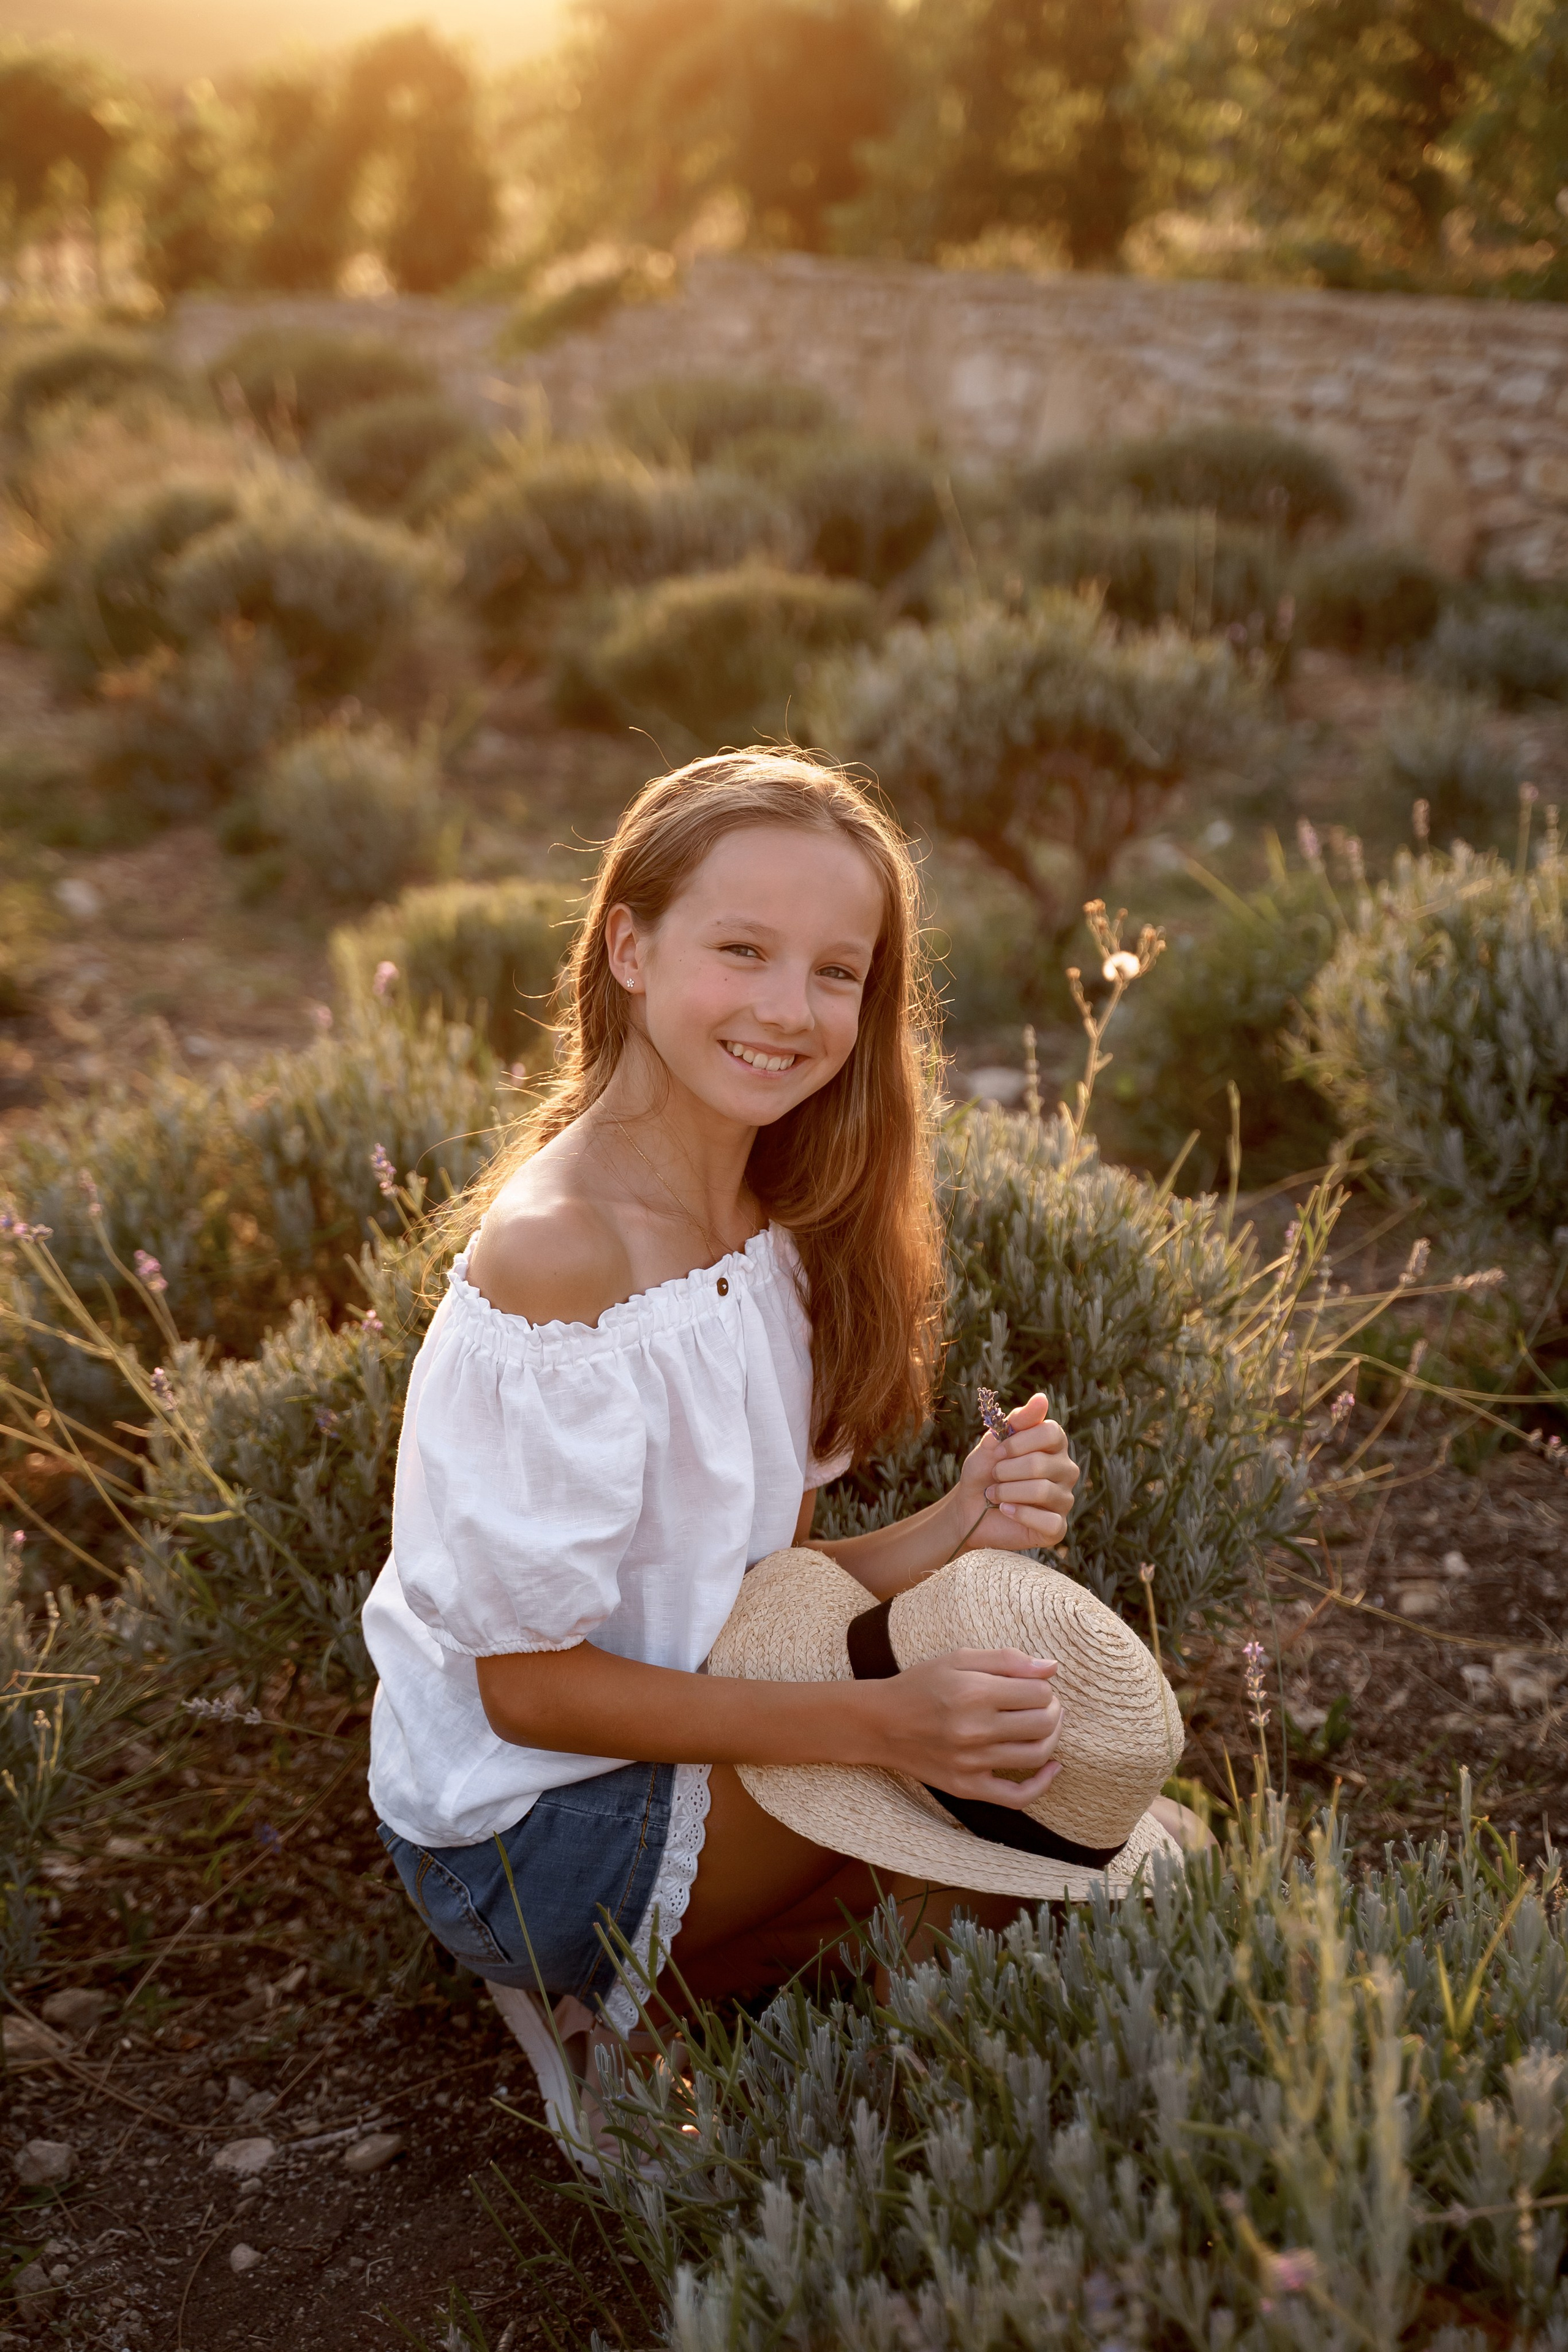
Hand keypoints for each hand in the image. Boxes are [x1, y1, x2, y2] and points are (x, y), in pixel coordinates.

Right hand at [859, 1647, 1062, 1806]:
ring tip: (1045, 1725)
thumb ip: (1007, 1659)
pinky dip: (1042, 1785)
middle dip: (1053, 1709)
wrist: (879, 1723)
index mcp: (973, 1691)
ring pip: (1036, 1755)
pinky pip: (1016, 1797)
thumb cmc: (920, 1685)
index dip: (1044, 1686)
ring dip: (1052, 1737)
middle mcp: (974, 1729)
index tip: (1032, 1684)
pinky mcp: (967, 1787)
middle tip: (1044, 1703)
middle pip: (1043, 1723)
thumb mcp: (958, 1659)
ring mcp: (971, 1763)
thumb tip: (1052, 1668)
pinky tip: (1053, 1768)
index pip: (1039, 1691)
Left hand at [947, 1391, 1079, 1555]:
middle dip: (1006, 1470)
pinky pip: (1048, 1521)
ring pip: (1043, 1491)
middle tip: (993, 1476)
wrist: (969, 1508)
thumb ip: (1017, 1421)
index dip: (1019, 1441)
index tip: (998, 1450)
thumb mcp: (993, 1442)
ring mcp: (1064, 1499)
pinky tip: (1006, 1510)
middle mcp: (1066, 1470)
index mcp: (1055, 1445)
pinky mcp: (1058, 1528)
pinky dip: (1020, 1514)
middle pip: (1042, 1464)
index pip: (1051, 1433)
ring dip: (1008, 1492)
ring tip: (994, 1494)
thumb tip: (1042, 1399)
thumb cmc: (984, 1472)